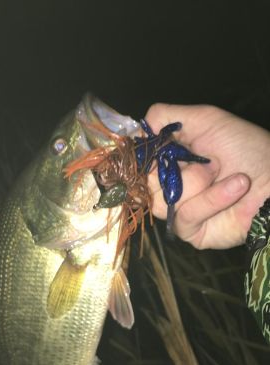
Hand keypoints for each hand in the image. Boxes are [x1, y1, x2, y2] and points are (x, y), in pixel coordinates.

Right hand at [145, 104, 269, 248]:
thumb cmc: (246, 148)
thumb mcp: (205, 120)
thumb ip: (166, 116)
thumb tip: (135, 130)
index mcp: (167, 160)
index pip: (137, 161)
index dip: (145, 155)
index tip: (159, 148)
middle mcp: (167, 186)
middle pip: (144, 181)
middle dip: (178, 167)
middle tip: (208, 161)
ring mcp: (176, 210)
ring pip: (162, 199)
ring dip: (198, 182)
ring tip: (224, 174)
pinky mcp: (189, 231)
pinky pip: (184, 215)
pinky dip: (212, 199)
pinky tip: (235, 186)